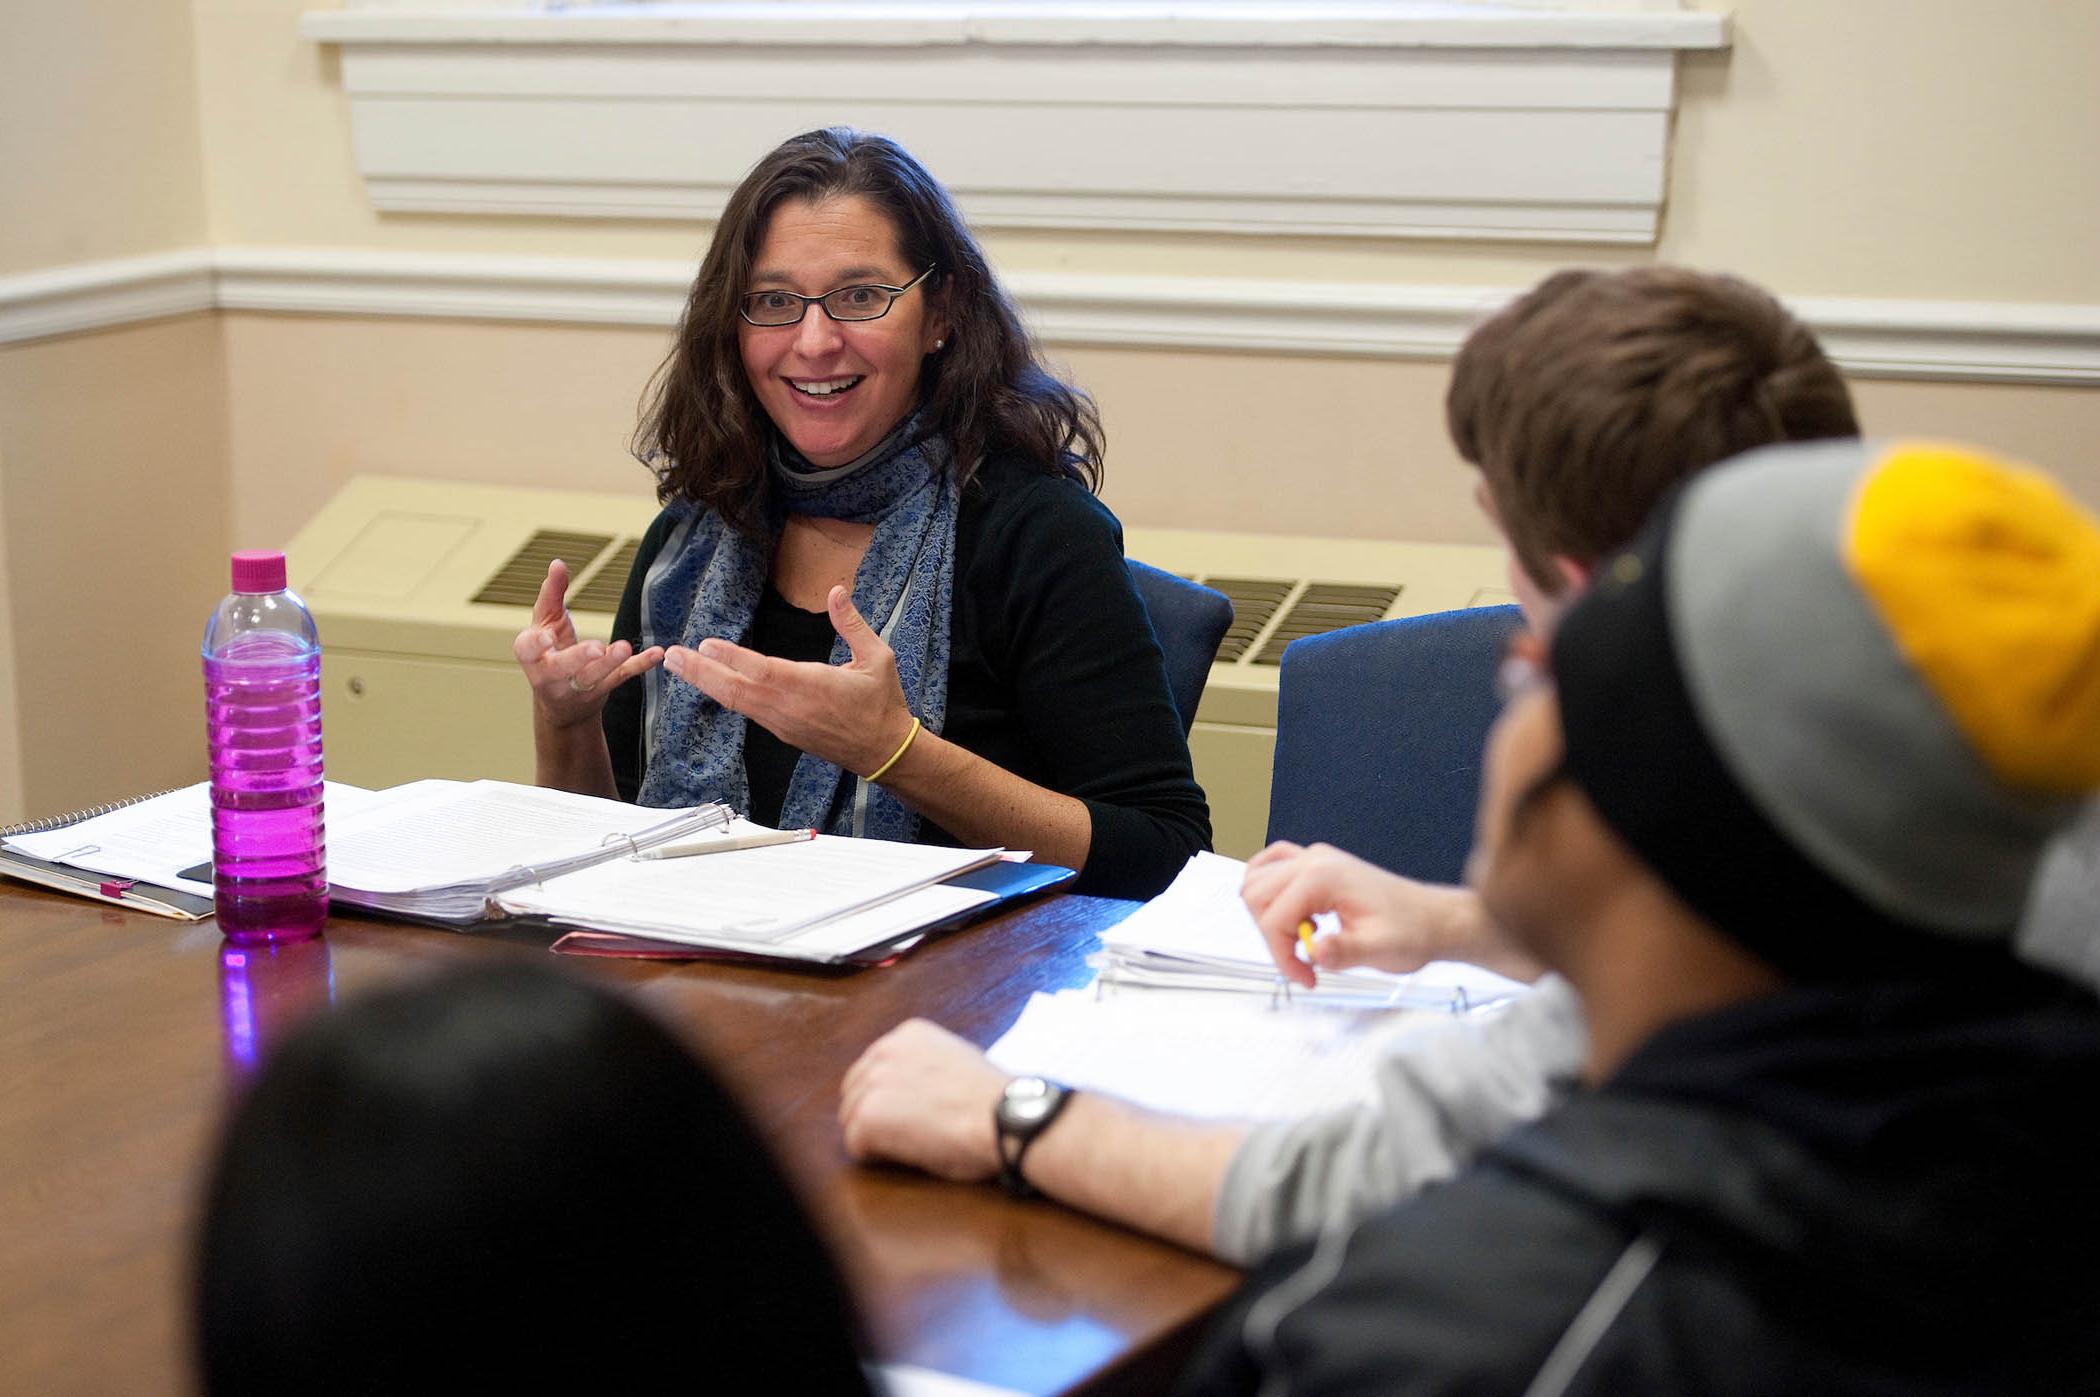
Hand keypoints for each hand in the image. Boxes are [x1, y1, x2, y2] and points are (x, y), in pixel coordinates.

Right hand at [512, 559, 662, 729]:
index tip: (547, 637)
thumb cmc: (549, 655)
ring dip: (610, 662)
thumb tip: (557, 564)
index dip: (535, 645)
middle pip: (563, 667)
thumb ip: (551, 595)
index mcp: (533, 657)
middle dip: (578, 658)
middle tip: (595, 648)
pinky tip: (656, 654)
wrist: (563, 704)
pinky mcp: (604, 688)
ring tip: (623, 647)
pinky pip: (622, 676)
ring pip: (594, 676)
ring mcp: (579, 686)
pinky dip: (639, 665)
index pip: (527, 651)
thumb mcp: (545, 624)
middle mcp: (553, 675)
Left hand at [664, 585, 914, 776]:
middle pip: (735, 690)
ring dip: (705, 683)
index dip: (731, 658)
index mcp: (810, 685)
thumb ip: (852, 624)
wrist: (884, 751)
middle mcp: (788, 707)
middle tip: (671, 656)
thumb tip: (836, 591)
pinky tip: (710, 683)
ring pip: (735, 702)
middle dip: (700, 672)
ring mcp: (782, 723)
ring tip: (678, 666)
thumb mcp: (877, 658)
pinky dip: (724, 694)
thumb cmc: (882, 703)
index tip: (705, 644)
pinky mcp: (782, 732)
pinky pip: (746, 710)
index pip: (761, 670)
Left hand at [839, 1019, 1008, 1183]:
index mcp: (908, 1035)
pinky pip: (856, 1144)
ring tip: (915, 1143)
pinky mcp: (868, 1116)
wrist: (1006, 1118)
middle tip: (908, 1134)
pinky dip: (877, 1156)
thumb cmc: (994, 1100)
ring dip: (877, 1136)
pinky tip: (910, 1153)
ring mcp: (873, 1082)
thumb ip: (927, 1064)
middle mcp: (885, 1050)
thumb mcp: (959, 1059)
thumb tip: (916, 1084)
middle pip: (855, 1091)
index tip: (909, 1112)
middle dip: (875, 1114)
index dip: (888, 1096)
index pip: (873, 1067)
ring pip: (852, 1118)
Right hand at [1241, 840, 1484, 987]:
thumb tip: (1314, 951)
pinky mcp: (1317, 863)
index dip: (1283, 956)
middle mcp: (1314, 859)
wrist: (1433, 919)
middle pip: (1256, 896)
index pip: (1273, 918)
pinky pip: (1271, 866)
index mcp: (1324, 877)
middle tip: (1302, 960)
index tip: (1307, 977)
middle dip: (1272, 936)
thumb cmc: (1411, 932)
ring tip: (1301, 937)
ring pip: (1256, 881)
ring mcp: (1314, 857)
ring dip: (1267, 915)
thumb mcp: (1381, 950)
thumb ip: (1345, 951)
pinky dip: (1269, 892)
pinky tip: (1293, 915)